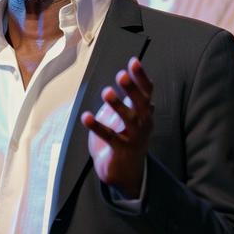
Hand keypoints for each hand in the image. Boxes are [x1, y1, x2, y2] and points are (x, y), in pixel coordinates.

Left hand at [81, 56, 152, 198]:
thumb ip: (129, 96)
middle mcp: (143, 123)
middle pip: (140, 104)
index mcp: (144, 112)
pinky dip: (98, 127)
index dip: (141, 77)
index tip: (134, 62)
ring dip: (118, 106)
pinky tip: (86, 117)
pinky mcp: (120, 150)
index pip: (147, 91)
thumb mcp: (130, 114)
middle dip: (131, 89)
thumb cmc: (126, 136)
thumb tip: (126, 73)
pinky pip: (109, 138)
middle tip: (121, 75)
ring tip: (107, 92)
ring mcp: (133, 137)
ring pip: (128, 121)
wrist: (125, 171)